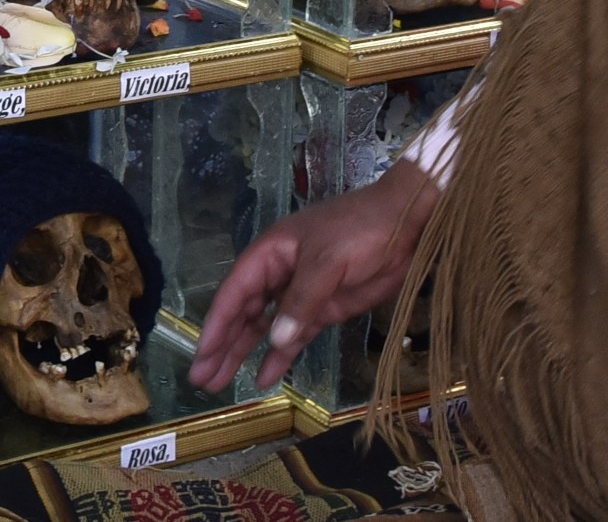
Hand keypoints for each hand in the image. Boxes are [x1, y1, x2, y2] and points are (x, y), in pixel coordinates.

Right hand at [188, 160, 438, 392]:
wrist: (406, 223)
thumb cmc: (360, 229)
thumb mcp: (327, 260)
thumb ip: (301, 301)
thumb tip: (274, 341)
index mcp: (271, 253)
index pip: (235, 292)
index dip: (216, 324)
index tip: (200, 355)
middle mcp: (279, 274)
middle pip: (244, 313)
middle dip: (222, 345)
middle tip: (201, 379)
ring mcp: (302, 293)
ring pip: (266, 328)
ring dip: (244, 353)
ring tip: (219, 384)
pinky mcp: (325, 308)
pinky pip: (295, 335)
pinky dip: (279, 355)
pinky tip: (264, 378)